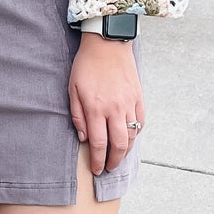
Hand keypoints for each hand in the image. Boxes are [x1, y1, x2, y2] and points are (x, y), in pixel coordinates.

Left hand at [69, 32, 143, 177]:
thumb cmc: (86, 65)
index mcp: (95, 109)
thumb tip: (83, 138)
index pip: (99, 144)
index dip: (98, 161)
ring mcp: (129, 104)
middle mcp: (114, 109)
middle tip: (109, 168)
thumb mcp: (73, 89)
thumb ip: (77, 116)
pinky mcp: (138, 97)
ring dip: (125, 151)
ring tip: (119, 157)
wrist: (108, 44)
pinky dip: (136, 134)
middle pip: (118, 145)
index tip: (96, 169)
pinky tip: (129, 138)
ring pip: (131, 136)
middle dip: (113, 161)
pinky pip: (140, 122)